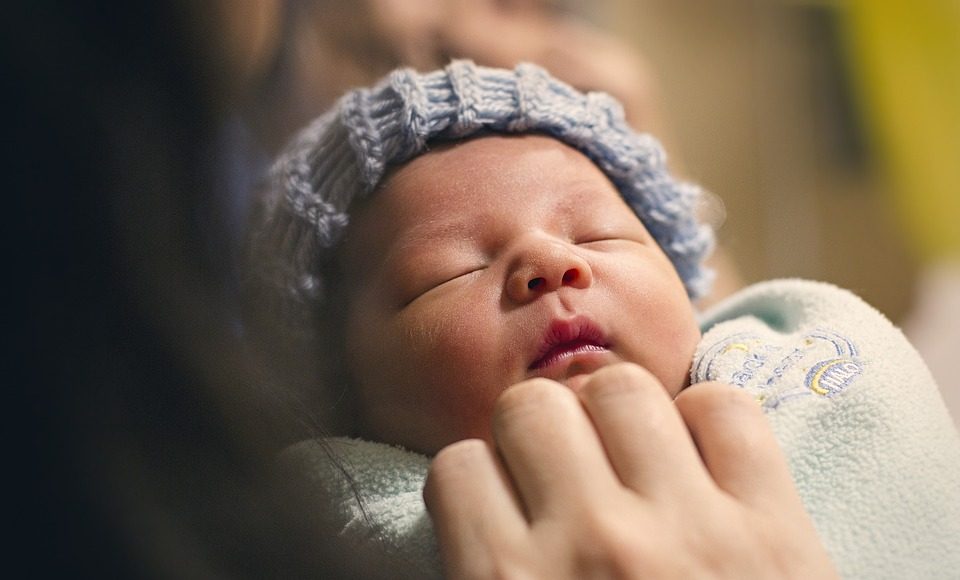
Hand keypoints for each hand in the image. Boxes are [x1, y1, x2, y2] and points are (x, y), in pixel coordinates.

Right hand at [424, 363, 836, 578]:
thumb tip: (474, 534)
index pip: (458, 468)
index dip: (479, 484)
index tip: (504, 506)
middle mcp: (593, 547)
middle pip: (532, 406)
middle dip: (538, 435)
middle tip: (564, 475)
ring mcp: (690, 530)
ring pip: (620, 387)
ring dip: (613, 417)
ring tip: (630, 462)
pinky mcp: (776, 529)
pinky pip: (724, 409)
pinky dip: (706, 424)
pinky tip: (699, 467)